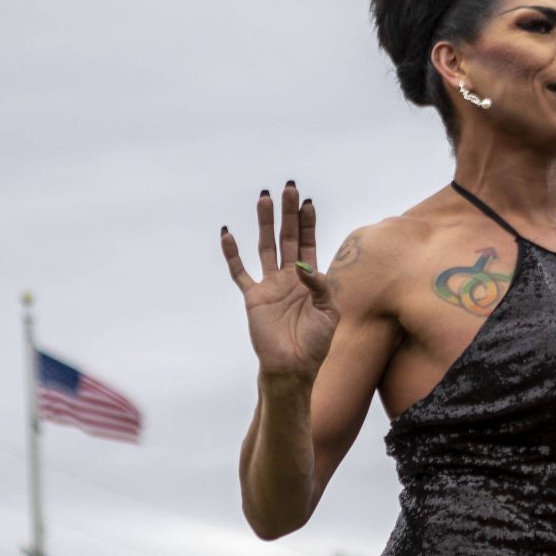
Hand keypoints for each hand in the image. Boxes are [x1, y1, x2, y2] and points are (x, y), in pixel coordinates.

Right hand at [221, 182, 338, 379]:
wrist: (292, 366)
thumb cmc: (314, 343)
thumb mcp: (328, 312)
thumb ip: (319, 287)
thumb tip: (306, 267)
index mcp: (309, 278)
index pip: (308, 242)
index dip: (307, 223)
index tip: (307, 202)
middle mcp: (288, 277)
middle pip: (287, 237)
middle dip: (288, 213)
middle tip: (288, 188)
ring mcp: (269, 285)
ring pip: (266, 246)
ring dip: (265, 223)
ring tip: (264, 198)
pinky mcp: (253, 297)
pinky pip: (240, 272)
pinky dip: (233, 254)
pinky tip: (228, 233)